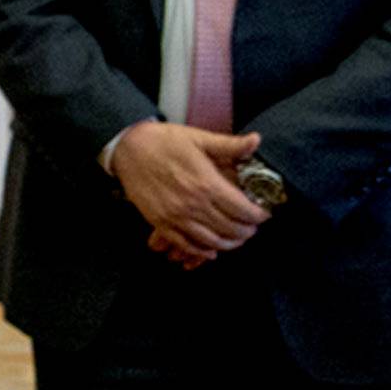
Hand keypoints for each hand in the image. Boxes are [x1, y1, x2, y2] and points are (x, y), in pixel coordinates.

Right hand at [112, 121, 266, 266]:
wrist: (128, 148)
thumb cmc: (163, 141)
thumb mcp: (198, 138)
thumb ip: (229, 145)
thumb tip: (256, 140)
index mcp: (207, 183)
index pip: (243, 210)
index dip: (258, 215)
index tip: (262, 214)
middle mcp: (194, 204)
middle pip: (231, 229)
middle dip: (247, 231)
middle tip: (251, 226)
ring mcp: (176, 216)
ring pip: (213, 241)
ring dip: (229, 243)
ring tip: (236, 237)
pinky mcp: (161, 223)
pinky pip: (187, 245)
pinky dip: (203, 251)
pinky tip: (211, 249)